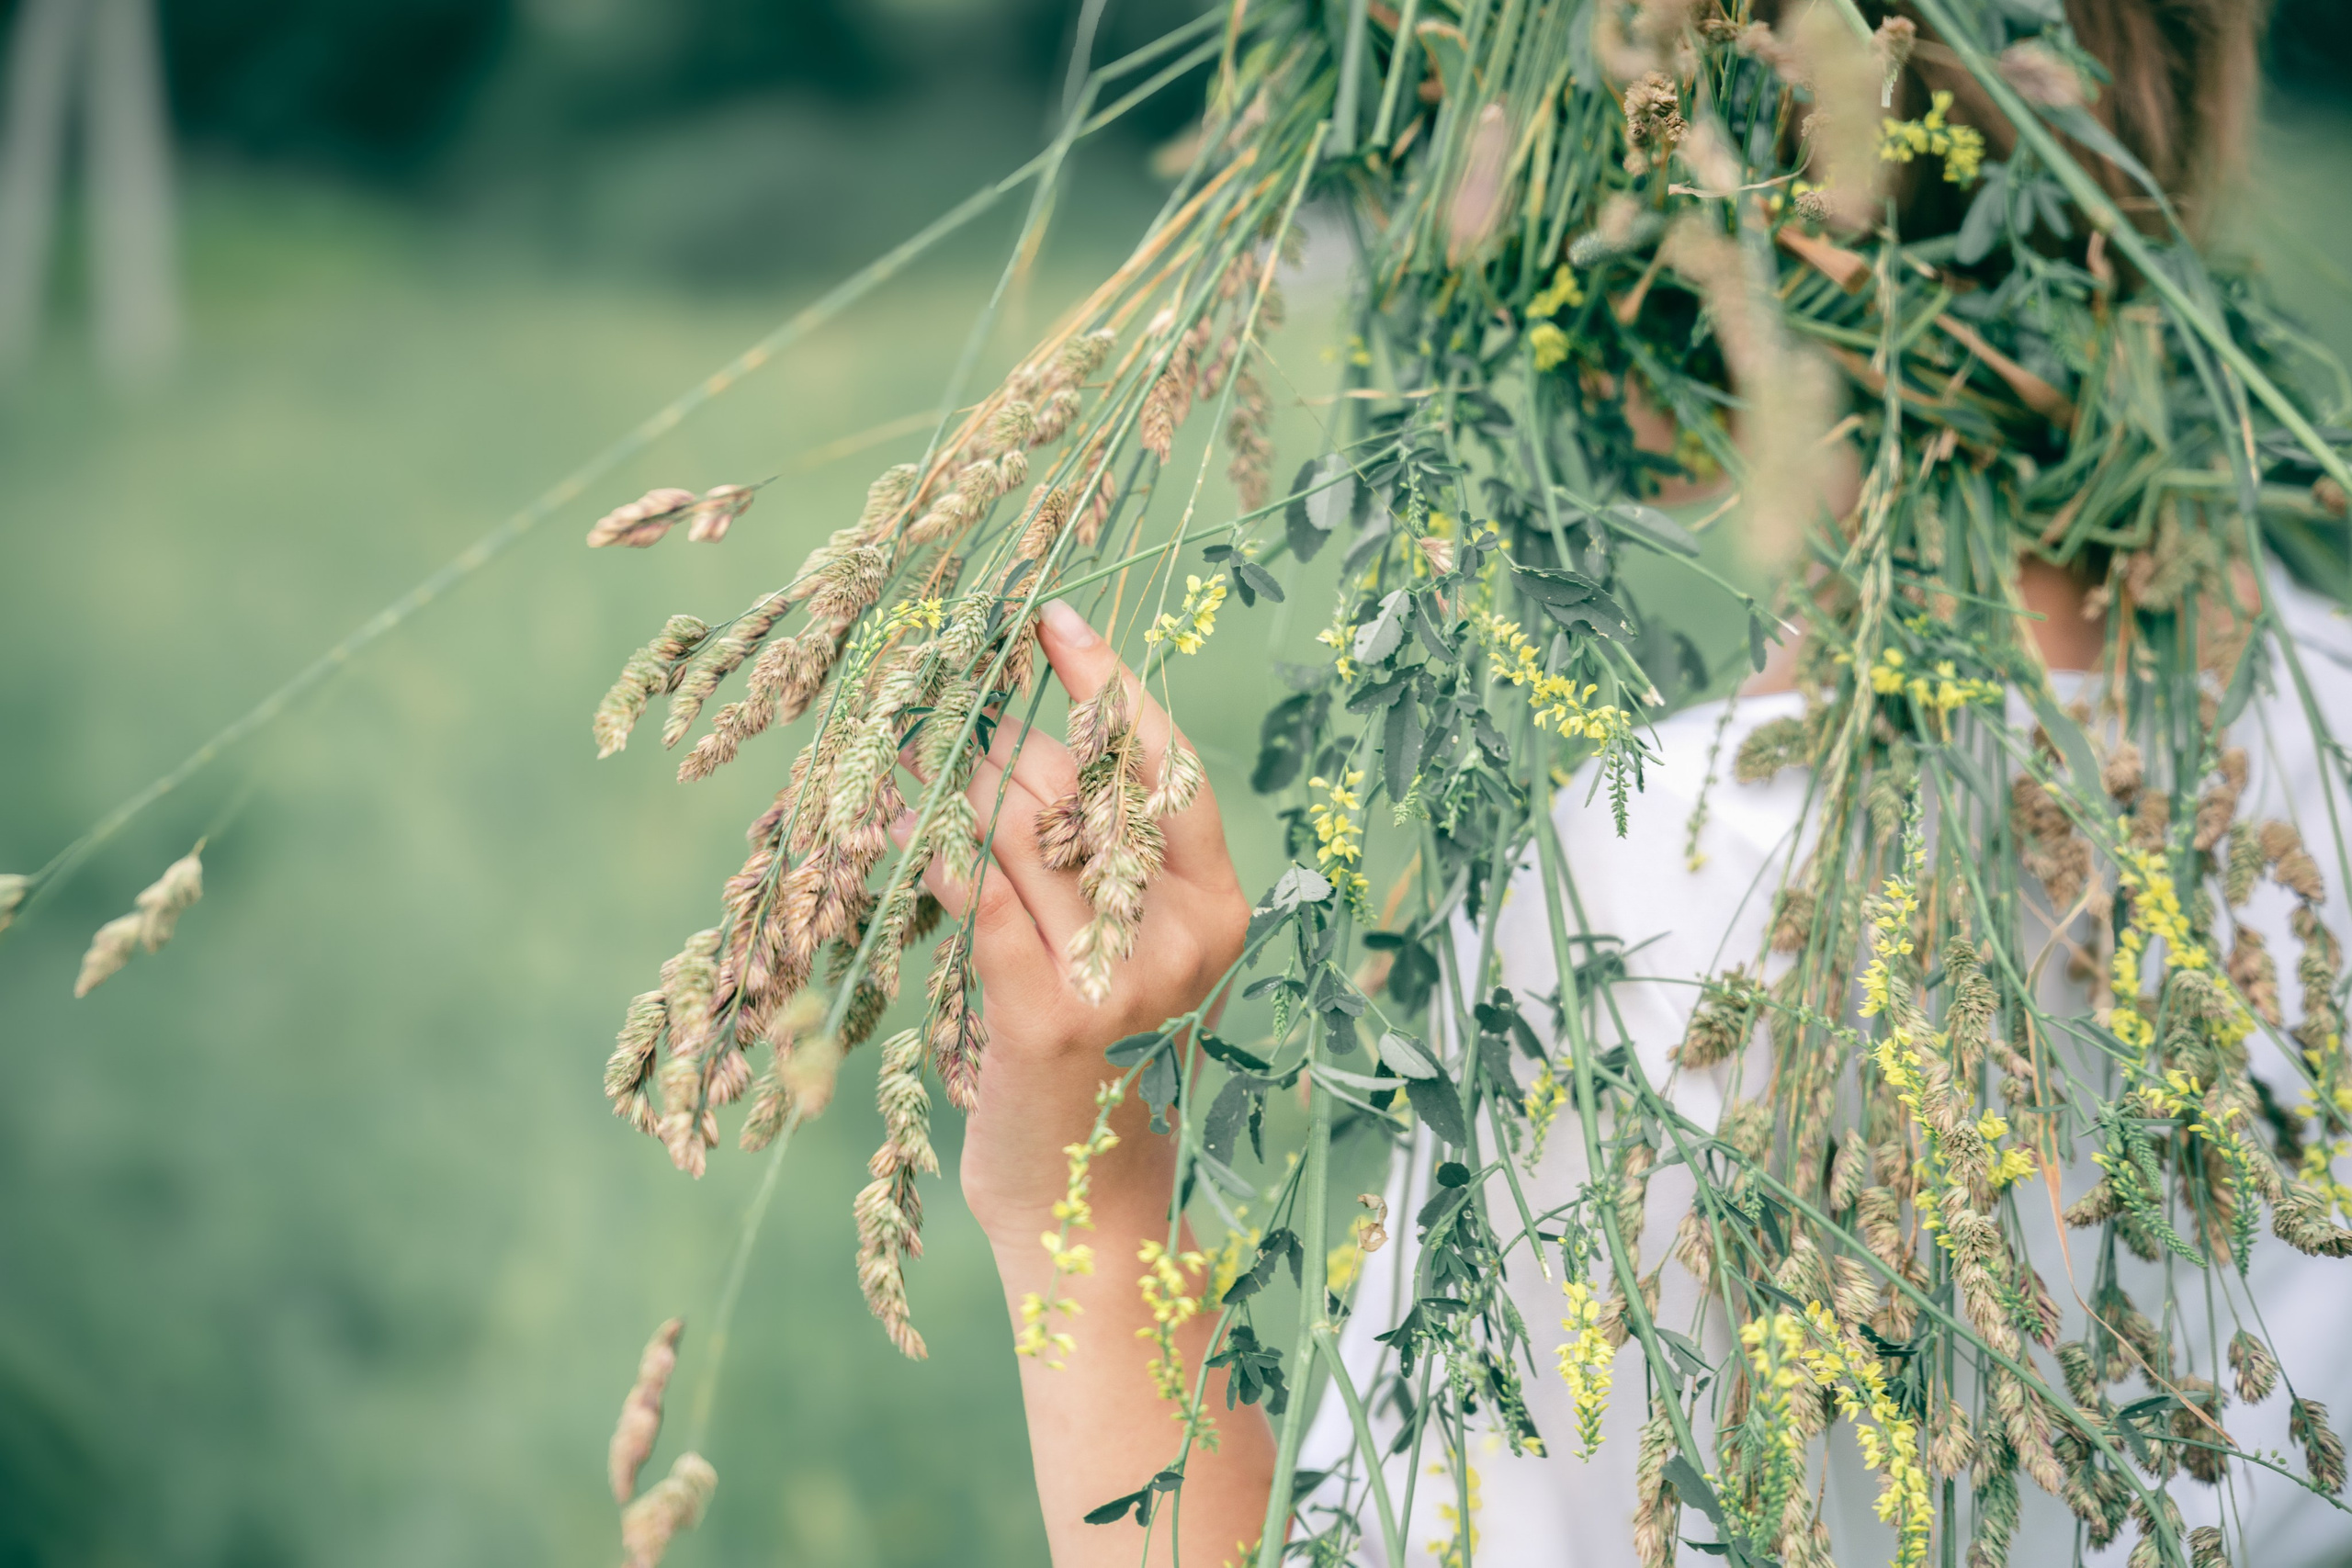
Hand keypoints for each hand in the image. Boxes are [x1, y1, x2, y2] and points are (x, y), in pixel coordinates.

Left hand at [891, 598, 1250, 1249]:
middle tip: (937, 718)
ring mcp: (1119, 977)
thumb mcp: (1130, 955)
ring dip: (948, 786)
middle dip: (995, 741)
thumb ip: (1103, 863)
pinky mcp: (1048, 1015)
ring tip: (902, 762)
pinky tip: (886, 817)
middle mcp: (1182, 936)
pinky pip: (975, 894)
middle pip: (1072, 784)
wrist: (1090, 1210)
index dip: (1106, 682)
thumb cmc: (1099, 1066)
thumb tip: (1015, 738)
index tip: (1052, 618)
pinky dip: (924, 847)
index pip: (1163, 764)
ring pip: (1013, 828)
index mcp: (1217, 908)